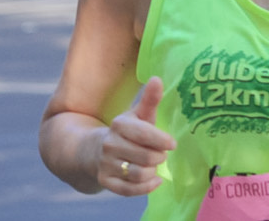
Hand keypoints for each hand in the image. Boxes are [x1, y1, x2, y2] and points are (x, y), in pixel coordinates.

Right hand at [96, 76, 176, 195]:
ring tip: (153, 164)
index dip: (161, 140)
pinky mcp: (105, 181)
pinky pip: (129, 190)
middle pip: (146, 157)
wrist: (95, 150)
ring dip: (152, 171)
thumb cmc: (127, 132)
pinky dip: (146, 187)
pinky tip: (154, 180)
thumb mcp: (138, 115)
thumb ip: (150, 99)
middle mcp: (109, 144)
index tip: (173, 144)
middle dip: (159, 157)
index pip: (144, 134)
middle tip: (161, 154)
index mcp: (119, 125)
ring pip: (139, 174)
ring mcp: (105, 164)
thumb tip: (157, 78)